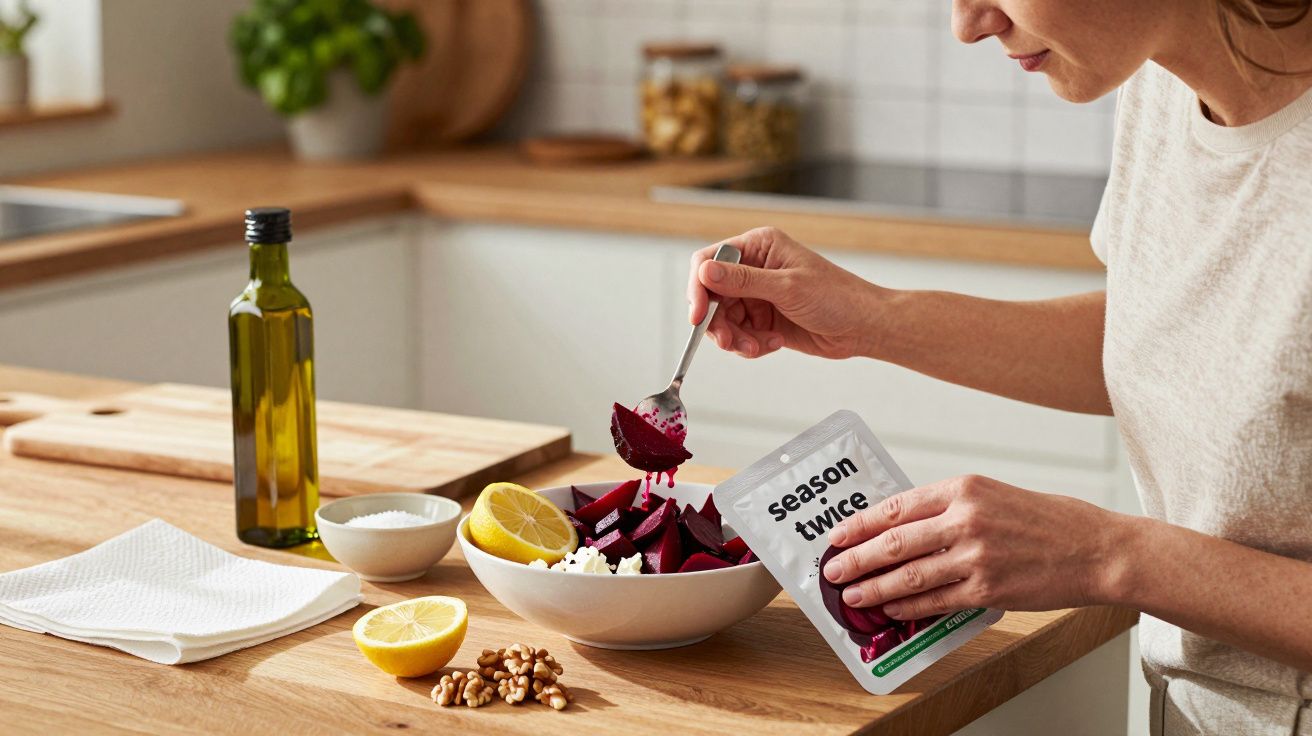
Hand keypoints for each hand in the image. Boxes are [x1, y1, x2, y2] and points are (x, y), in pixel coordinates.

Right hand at [687, 227, 885, 359]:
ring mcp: (757, 295)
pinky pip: (739, 335)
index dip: (698, 288)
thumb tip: (705, 272)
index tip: (698, 316)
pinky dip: (750, 345)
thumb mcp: (787, 287)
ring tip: (757, 347)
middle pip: (711, 296)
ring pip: (723, 320)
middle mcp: (754, 268)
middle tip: (730, 342)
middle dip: (718, 322)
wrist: (863, 327)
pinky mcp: (762, 320)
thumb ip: (743, 281)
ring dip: (736, 338)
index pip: (709, 261)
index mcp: (759, 247)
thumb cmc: (837, 298)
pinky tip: (772, 344)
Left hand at [822, 475, 1126, 619]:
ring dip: (875, 589)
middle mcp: (966, 519)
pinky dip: (908, 608)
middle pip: (894, 542)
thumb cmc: (1050, 521)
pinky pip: (935, 602)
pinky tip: (891, 610)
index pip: (897, 506)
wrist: (1097, 550)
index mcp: (964, 488)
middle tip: (833, 571)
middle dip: (856, 559)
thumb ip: (950, 508)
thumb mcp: (994, 495)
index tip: (837, 535)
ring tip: (853, 595)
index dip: (860, 524)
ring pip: (909, 576)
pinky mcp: (988, 590)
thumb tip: (902, 527)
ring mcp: (976, 557)